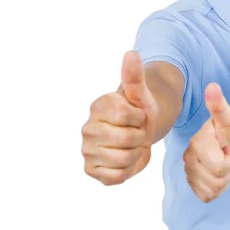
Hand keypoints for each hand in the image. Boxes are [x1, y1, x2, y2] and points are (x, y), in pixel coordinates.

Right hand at [81, 51, 158, 184]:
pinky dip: (128, 169)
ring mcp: (87, 150)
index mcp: (98, 106)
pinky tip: (126, 159)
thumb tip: (131, 53)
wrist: (138, 131)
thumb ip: (135, 76)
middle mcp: (87, 128)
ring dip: (136, 154)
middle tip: (136, 132)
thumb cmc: (140, 111)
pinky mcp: (91, 170)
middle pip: (128, 140)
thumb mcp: (142, 94)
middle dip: (140, 137)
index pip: (130, 117)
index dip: (142, 119)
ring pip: (124, 159)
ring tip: (132, 145)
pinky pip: (116, 176)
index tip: (138, 116)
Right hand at [183, 83, 229, 201]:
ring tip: (224, 160)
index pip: (220, 166)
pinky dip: (218, 187)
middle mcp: (187, 158)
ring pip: (212, 190)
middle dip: (228, 169)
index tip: (227, 146)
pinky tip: (219, 172)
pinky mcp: (192, 184)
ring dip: (225, 178)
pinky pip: (208, 196)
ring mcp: (188, 172)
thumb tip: (212, 86)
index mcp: (195, 143)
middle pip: (216, 180)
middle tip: (226, 153)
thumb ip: (219, 104)